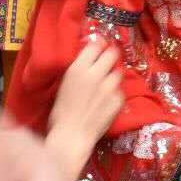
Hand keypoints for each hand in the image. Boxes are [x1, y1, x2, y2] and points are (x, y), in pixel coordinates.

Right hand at [46, 42, 123, 177]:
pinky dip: (114, 93)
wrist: (72, 135)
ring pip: (118, 72)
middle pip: (112, 53)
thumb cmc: (60, 113)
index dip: (98, 45)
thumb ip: (78, 70)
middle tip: (106, 61)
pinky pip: (119, 90)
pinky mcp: (119, 99)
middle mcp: (97, 74)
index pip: (95, 45)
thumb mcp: (64, 85)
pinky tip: (106, 101)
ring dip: (112, 75)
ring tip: (105, 84)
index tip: (99, 47)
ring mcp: (110, 87)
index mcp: (79, 69)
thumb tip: (87, 59)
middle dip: (110, 55)